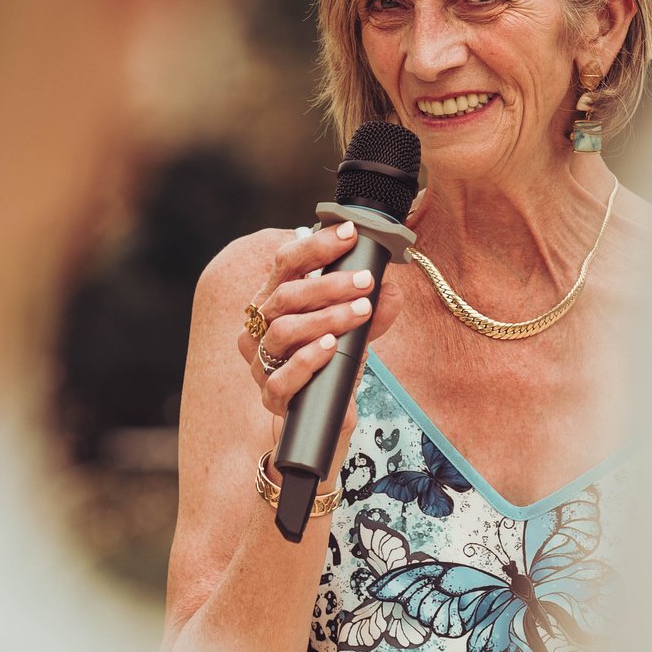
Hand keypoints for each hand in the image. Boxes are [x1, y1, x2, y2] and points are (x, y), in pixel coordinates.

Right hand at [225, 192, 427, 453]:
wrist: (322, 417)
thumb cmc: (333, 362)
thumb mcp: (356, 329)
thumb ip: (373, 307)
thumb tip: (390, 288)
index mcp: (275, 300)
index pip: (286, 263)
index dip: (316, 245)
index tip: (350, 234)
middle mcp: (261, 328)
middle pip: (285, 295)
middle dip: (329, 284)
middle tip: (366, 281)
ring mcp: (261, 362)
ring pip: (283, 331)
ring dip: (325, 318)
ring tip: (360, 312)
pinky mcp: (271, 396)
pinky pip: (282, 377)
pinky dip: (308, 359)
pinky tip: (330, 347)